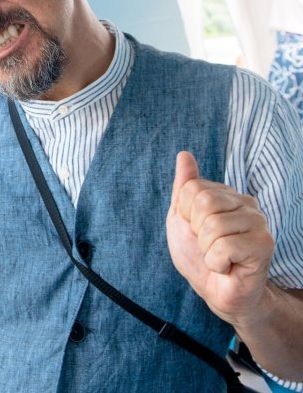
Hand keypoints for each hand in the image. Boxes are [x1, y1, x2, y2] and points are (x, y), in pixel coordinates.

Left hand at [166, 151, 274, 326]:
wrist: (215, 290)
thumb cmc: (199, 255)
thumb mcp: (181, 218)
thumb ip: (183, 187)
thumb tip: (184, 154)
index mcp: (226, 195)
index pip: (192, 188)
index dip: (185, 214)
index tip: (196, 230)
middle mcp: (246, 204)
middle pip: (203, 203)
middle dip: (196, 231)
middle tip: (208, 245)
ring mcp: (258, 223)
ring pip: (212, 225)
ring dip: (206, 249)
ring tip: (218, 256)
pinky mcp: (263, 245)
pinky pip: (224, 246)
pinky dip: (216, 262)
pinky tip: (227, 266)